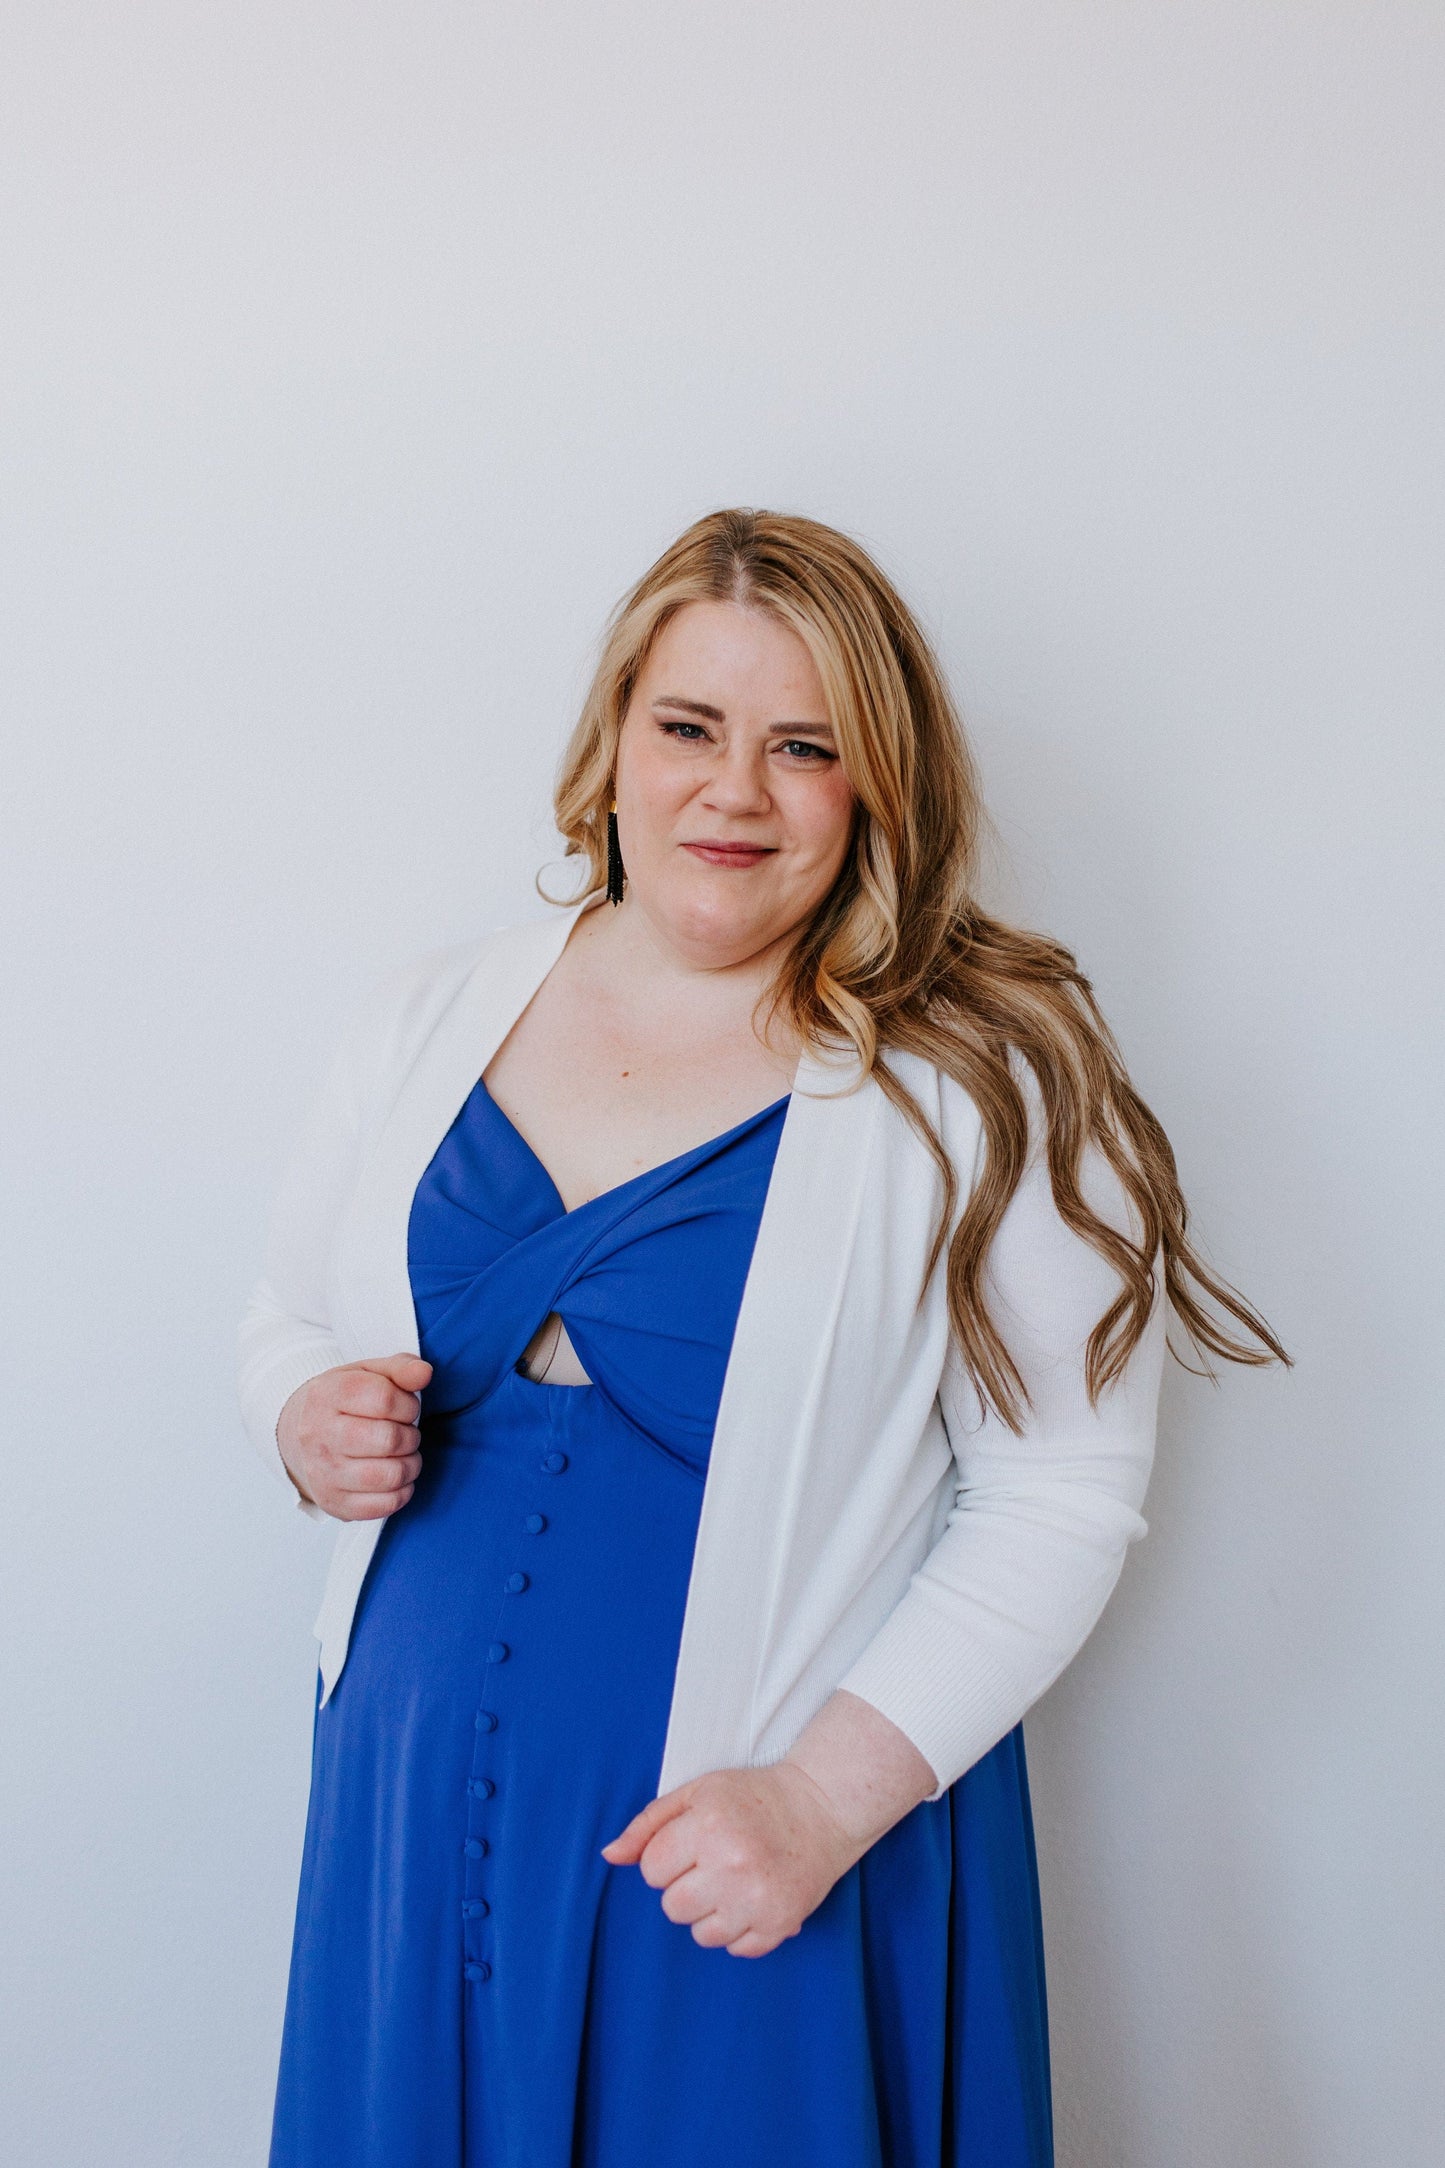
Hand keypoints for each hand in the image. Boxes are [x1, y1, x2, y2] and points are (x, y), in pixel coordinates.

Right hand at [276, 1354, 432, 1519]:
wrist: (297, 1435)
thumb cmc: (343, 1402)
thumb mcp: (367, 1373)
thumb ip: (400, 1368)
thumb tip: (424, 1374)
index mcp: (326, 1396)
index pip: (385, 1399)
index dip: (408, 1404)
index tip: (405, 1408)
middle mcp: (318, 1436)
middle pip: (389, 1440)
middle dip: (410, 1436)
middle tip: (405, 1433)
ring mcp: (323, 1473)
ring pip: (390, 1475)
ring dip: (410, 1465)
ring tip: (404, 1455)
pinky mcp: (333, 1503)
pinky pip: (383, 1506)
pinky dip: (401, 1492)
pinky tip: (395, 1477)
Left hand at [600, 1762, 859, 1957]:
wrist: (822, 1807)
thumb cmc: (753, 1797)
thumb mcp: (697, 1792)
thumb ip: (649, 1824)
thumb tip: (610, 1856)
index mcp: (707, 1826)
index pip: (651, 1869)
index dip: (666, 1858)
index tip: (691, 1845)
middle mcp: (732, 1865)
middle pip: (673, 1907)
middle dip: (685, 1887)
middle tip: (712, 1864)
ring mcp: (758, 1900)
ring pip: (701, 1934)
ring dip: (710, 1912)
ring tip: (734, 1881)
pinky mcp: (780, 1924)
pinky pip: (735, 1948)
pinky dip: (739, 1929)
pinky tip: (752, 1898)